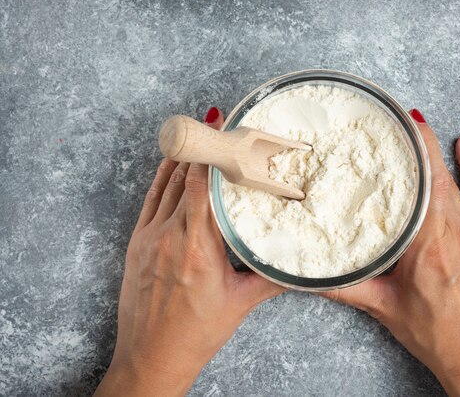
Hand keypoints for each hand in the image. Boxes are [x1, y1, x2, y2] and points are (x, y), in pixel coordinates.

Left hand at [96, 108, 283, 396]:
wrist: (151, 357)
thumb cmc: (195, 334)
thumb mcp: (240, 304)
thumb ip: (272, 279)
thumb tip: (303, 267)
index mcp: (198, 248)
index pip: (203, 188)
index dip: (213, 155)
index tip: (225, 131)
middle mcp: (170, 237)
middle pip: (184, 178)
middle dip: (202, 147)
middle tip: (216, 121)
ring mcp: (149, 238)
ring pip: (164, 184)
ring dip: (181, 157)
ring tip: (194, 130)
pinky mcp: (136, 244)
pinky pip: (150, 200)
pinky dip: (161, 177)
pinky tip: (171, 163)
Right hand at [322, 110, 459, 395]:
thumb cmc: (436, 336)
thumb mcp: (384, 309)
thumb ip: (344, 288)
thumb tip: (307, 278)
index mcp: (429, 243)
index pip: (421, 182)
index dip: (412, 147)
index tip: (398, 120)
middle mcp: (455, 230)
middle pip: (435, 174)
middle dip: (416, 141)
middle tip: (397, 115)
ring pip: (456, 180)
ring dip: (437, 151)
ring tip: (420, 123)